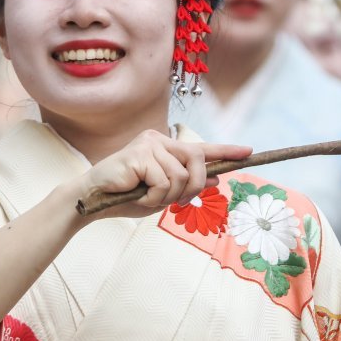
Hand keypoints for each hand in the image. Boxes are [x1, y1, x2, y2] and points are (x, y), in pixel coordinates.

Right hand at [77, 129, 251, 221]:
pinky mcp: (140, 153)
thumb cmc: (126, 196)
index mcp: (165, 147)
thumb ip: (187, 184)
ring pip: (181, 175)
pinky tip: (138, 195)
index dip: (226, 151)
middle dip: (194, 185)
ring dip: (168, 196)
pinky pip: (164, 181)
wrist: (92, 199)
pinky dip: (154, 197)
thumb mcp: (163, 194)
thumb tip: (217, 177)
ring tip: (147, 198)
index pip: (201, 147)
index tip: (248, 151)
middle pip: (197, 160)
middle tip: (176, 201)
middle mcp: (159, 139)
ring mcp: (150, 143)